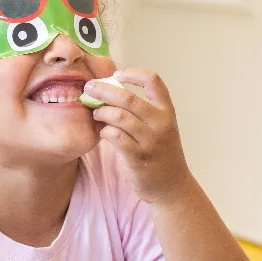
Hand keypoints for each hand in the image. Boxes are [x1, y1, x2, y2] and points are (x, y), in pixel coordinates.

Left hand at [84, 69, 191, 203]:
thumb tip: (111, 90)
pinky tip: (102, 133)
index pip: (153, 81)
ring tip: (96, 113)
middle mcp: (161, 123)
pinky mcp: (137, 157)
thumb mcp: (161, 128)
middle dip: (104, 90)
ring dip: (102, 112)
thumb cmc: (161, 154)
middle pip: (128, 98)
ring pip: (119, 116)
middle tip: (89, 88)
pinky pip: (115, 137)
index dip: (133, 73)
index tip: (117, 75)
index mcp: (167, 111)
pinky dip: (104, 131)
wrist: (171, 186)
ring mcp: (150, 140)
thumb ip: (143, 111)